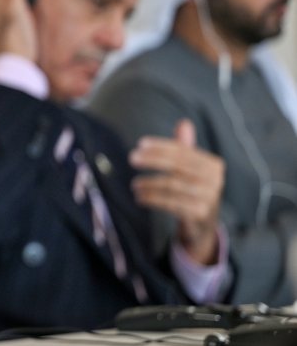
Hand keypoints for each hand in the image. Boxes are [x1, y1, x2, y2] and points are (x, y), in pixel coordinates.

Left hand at [130, 119, 224, 264]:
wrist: (203, 222)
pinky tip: (139, 197)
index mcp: (213, 164)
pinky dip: (152, 199)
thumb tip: (184, 122)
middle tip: (131, 158)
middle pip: (177, 166)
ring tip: (134, 184)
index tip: (140, 144)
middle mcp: (215, 180)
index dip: (161, 146)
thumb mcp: (192, 168)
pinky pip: (171, 203)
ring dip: (149, 183)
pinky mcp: (199, 214)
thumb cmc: (194, 188)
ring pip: (172, 185)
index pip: (183, 151)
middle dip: (152, 160)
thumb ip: (186, 147)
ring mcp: (208, 198)